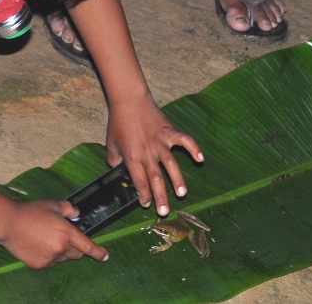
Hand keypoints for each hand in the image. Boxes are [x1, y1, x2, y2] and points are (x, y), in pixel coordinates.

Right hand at [0, 200, 108, 267]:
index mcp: (66, 233)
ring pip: (62, 258)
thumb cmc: (31, 212)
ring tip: (45, 238)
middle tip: (63, 237)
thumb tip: (76, 213)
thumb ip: (68, 208)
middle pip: (76, 254)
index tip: (105, 256)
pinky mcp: (40, 265)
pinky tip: (38, 245)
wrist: (8, 224)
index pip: (87, 246)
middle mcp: (60, 248)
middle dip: (74, 248)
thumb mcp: (52, 205)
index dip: (98, 252)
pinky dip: (48, 256)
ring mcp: (50, 259)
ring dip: (60, 252)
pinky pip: (50, 262)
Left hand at [105, 94, 202, 216]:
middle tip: (164, 211)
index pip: (139, 181)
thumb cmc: (119, 122)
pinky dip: (193, 148)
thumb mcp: (110, 143)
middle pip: (155, 178)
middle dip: (160, 196)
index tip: (146, 204)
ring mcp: (160, 142)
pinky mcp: (169, 132)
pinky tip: (200, 158)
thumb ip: (114, 159)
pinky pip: (184, 140)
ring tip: (182, 194)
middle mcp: (148, 152)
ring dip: (177, 180)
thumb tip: (116, 170)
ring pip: (171, 165)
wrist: (129, 100)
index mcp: (132, 157)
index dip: (143, 195)